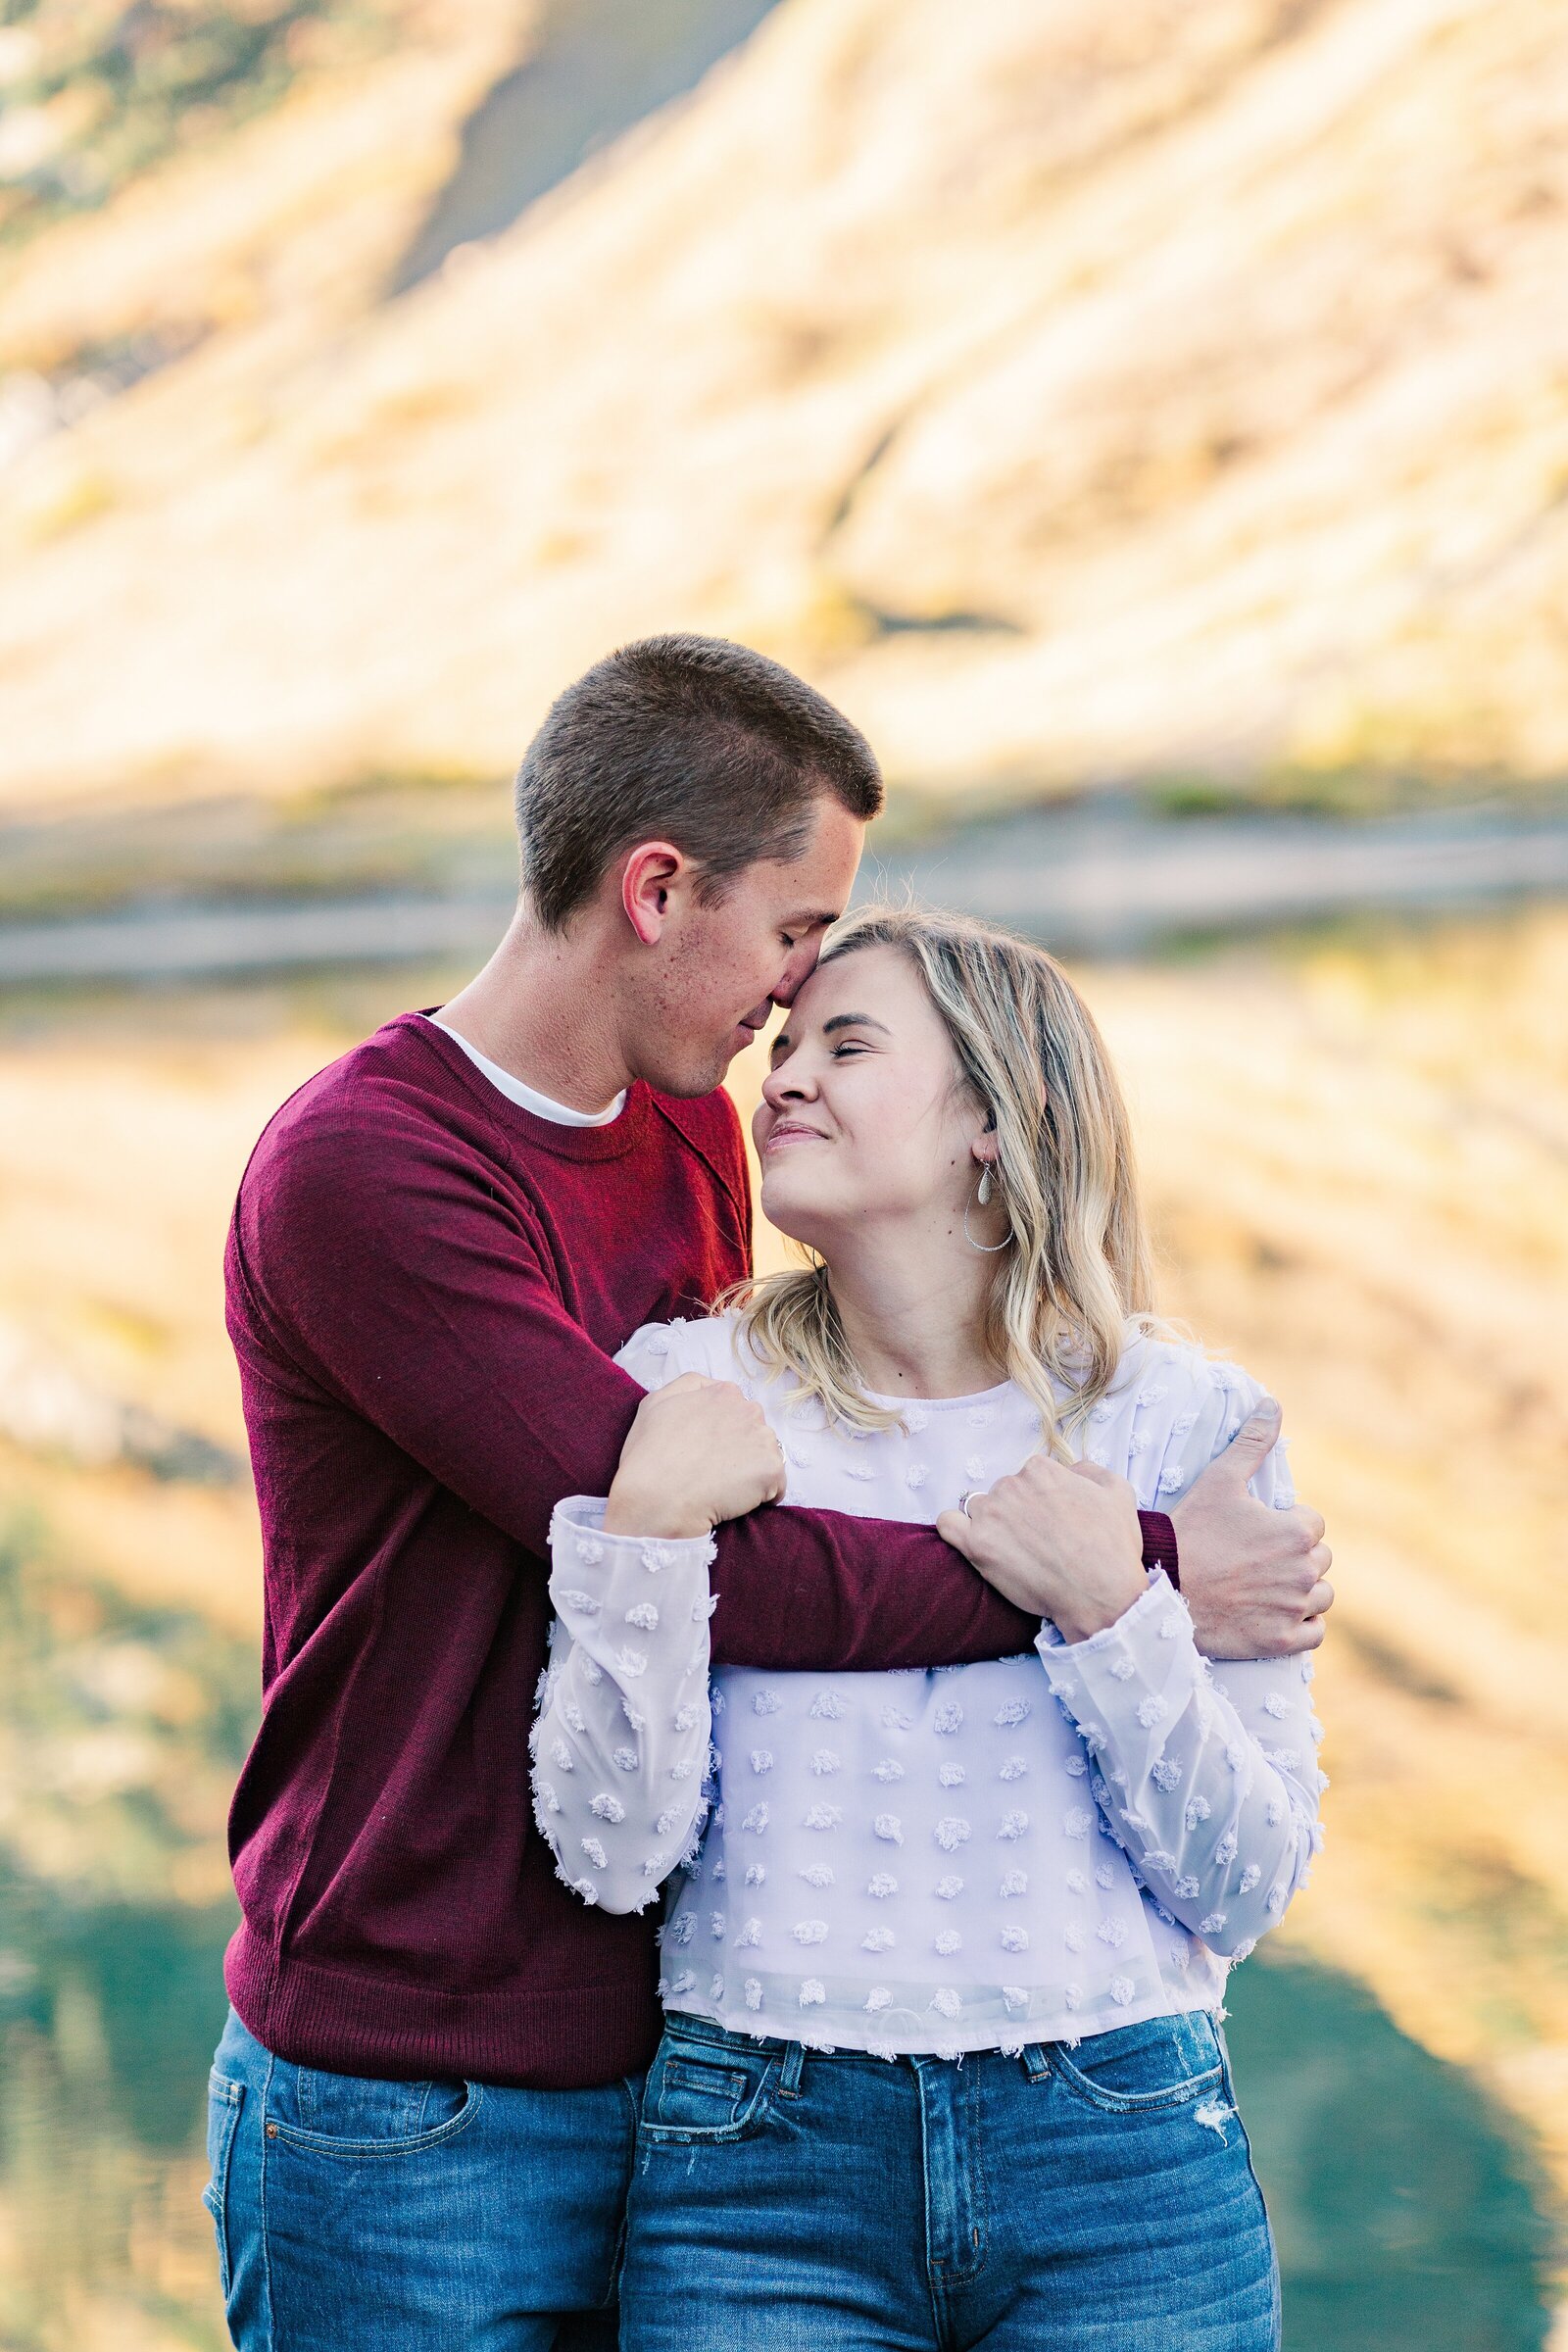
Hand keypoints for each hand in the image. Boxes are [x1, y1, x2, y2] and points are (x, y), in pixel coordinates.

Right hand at [603, 1375, 785, 1538]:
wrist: (656, 1498)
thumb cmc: (649, 1455)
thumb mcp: (656, 1401)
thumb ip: (689, 1386)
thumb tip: (712, 1389)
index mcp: (723, 1393)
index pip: (735, 1411)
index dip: (719, 1435)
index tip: (702, 1450)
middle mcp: (749, 1410)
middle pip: (754, 1432)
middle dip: (739, 1449)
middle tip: (710, 1470)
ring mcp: (763, 1440)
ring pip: (765, 1457)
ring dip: (750, 1472)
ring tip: (720, 1486)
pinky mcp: (771, 1470)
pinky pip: (776, 1487)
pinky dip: (761, 1496)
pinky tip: (734, 1500)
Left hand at [937, 1454, 1145, 1643]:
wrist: (1099, 1594)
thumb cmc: (1112, 1547)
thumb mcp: (1118, 1492)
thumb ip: (1089, 1470)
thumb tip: (1071, 1469)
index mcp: (1040, 1470)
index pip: (1030, 1477)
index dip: (1042, 1501)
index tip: (1052, 1523)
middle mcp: (1011, 1484)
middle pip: (1005, 1493)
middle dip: (1018, 1513)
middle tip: (1039, 1542)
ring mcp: (990, 1514)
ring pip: (979, 1509)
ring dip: (992, 1525)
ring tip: (1015, 1552)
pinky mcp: (975, 1545)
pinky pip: (947, 1524)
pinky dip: (955, 1529)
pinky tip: (972, 1541)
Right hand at [1170, 1400, 1333, 1658]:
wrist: (1160, 1588)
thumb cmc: (1191, 1531)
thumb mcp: (1220, 1480)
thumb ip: (1252, 1442)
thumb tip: (1272, 1403)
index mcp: (1297, 1532)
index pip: (1311, 1525)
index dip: (1283, 1525)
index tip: (1254, 1532)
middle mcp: (1304, 1572)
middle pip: (1318, 1560)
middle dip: (1294, 1558)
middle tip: (1254, 1559)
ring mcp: (1294, 1609)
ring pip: (1320, 1596)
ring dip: (1301, 1591)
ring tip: (1264, 1585)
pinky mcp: (1281, 1641)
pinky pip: (1314, 1632)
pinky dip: (1301, 1625)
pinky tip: (1275, 1613)